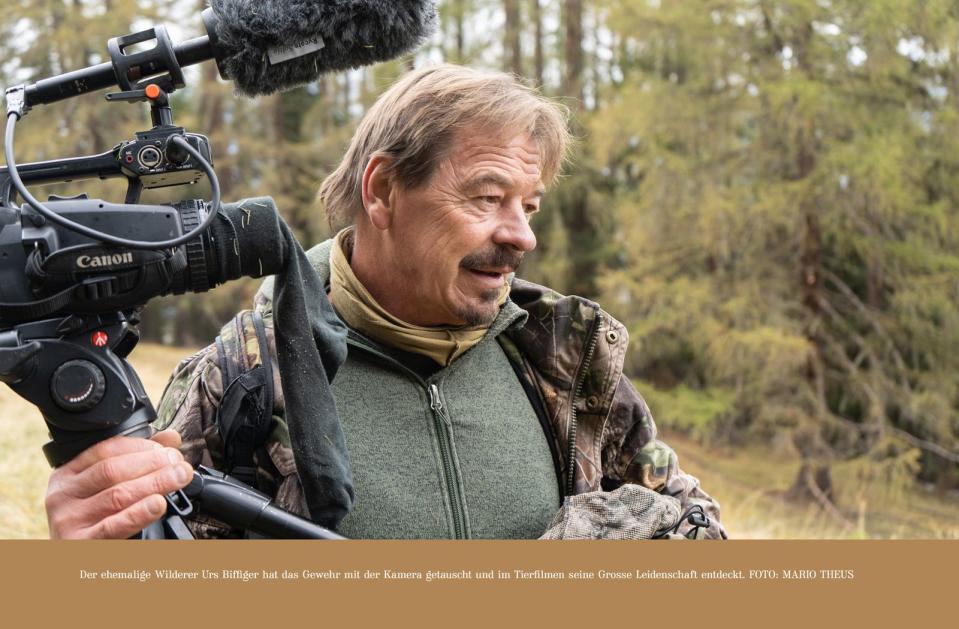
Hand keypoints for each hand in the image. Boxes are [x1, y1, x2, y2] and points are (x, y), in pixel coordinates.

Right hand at [45, 429, 193, 538]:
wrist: (78, 562)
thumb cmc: (95, 519)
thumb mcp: (109, 487)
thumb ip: (139, 459)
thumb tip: (170, 438)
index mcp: (69, 474)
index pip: (105, 450)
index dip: (141, 447)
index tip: (169, 450)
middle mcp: (62, 494)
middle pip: (112, 471)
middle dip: (153, 464)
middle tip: (180, 465)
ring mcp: (68, 519)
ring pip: (116, 495)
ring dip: (154, 484)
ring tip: (178, 478)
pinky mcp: (78, 543)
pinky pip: (113, 526)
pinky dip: (139, 514)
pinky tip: (158, 504)